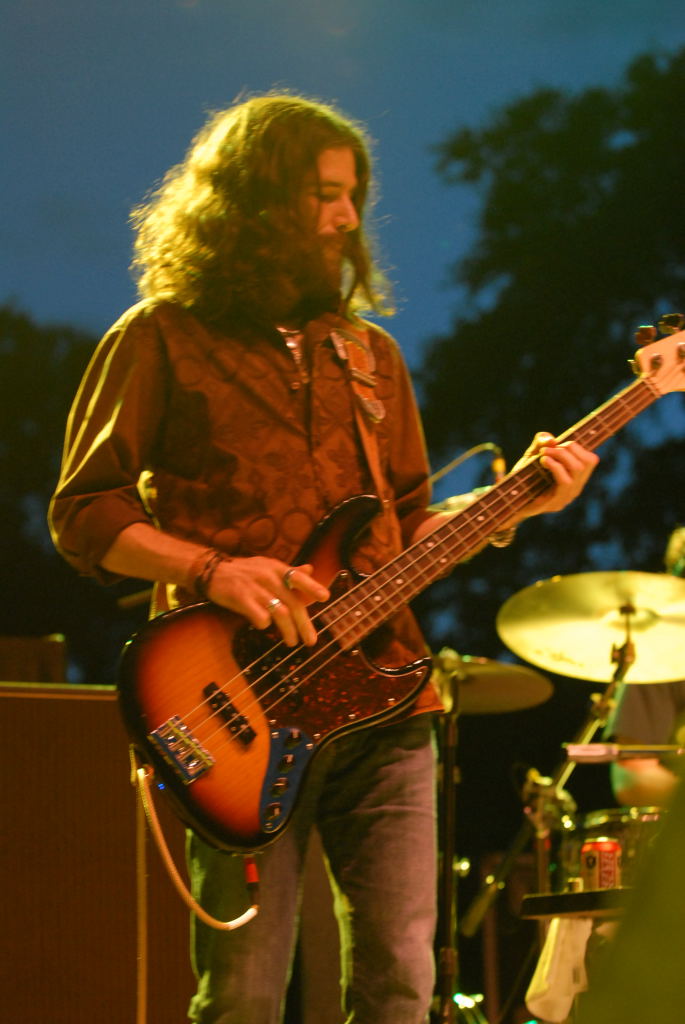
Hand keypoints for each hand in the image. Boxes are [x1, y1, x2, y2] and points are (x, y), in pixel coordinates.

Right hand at [208, 557, 329, 646]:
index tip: (325, 598)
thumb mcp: (267, 566)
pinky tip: (264, 627)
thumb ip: (289, 571)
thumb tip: (310, 569)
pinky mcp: (240, 598)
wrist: (212, 570)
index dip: (312, 587)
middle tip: (311, 641)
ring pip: (279, 612)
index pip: (298, 577)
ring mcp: (254, 587)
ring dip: (288, 630)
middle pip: (292, 603)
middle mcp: (268, 576)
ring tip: (291, 642)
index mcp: (276, 568)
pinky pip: (259, 615)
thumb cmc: (244, 571)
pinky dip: (264, 624)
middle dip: (304, 624)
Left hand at [515, 432, 598, 518]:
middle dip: (567, 448)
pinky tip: (543, 461)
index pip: (591, 460)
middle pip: (588, 462)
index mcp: (575, 478)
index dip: (576, 447)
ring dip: (561, 455)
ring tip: (544, 453)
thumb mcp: (531, 455)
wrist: (511, 502)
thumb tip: (551, 439)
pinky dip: (555, 466)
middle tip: (547, 449)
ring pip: (578, 469)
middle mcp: (575, 488)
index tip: (557, 445)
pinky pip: (565, 482)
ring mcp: (567, 497)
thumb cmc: (523, 478)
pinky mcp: (556, 503)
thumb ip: (541, 442)